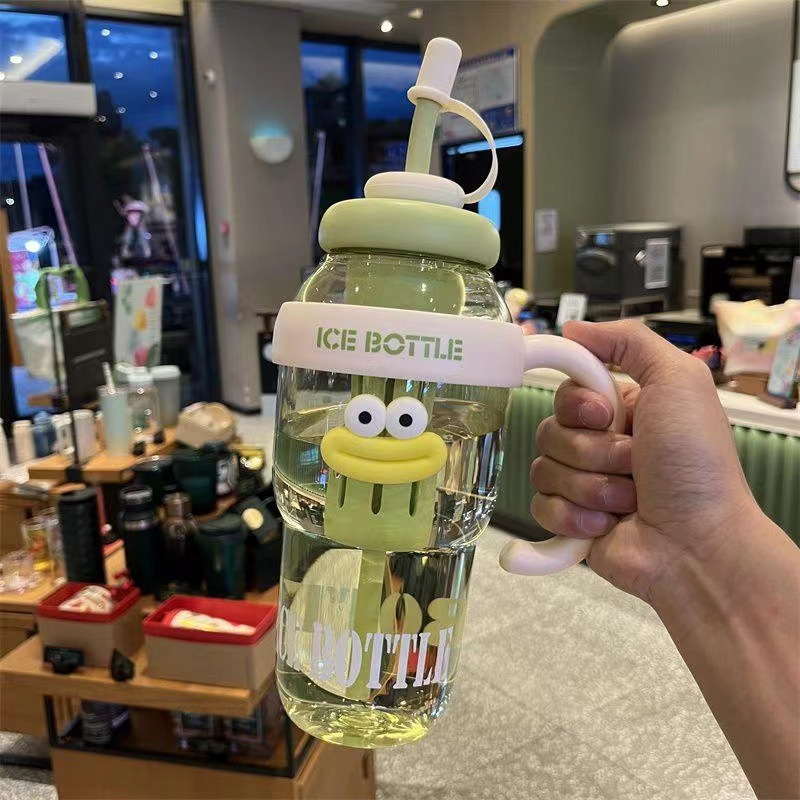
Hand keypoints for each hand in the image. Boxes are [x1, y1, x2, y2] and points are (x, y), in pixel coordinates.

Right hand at [531, 320, 760, 603]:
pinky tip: (604, 526)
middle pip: (550, 430)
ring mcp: (584, 484)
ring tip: (629, 500)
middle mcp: (600, 444)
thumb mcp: (679, 380)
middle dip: (592, 450)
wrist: (699, 545)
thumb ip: (628, 341)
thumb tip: (571, 330)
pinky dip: (573, 516)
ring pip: (543, 469)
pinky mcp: (571, 521)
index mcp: (623, 410)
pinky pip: (540, 505)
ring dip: (591, 486)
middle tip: (633, 464)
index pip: (566, 391)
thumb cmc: (697, 464)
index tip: (604, 415)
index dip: (577, 404)